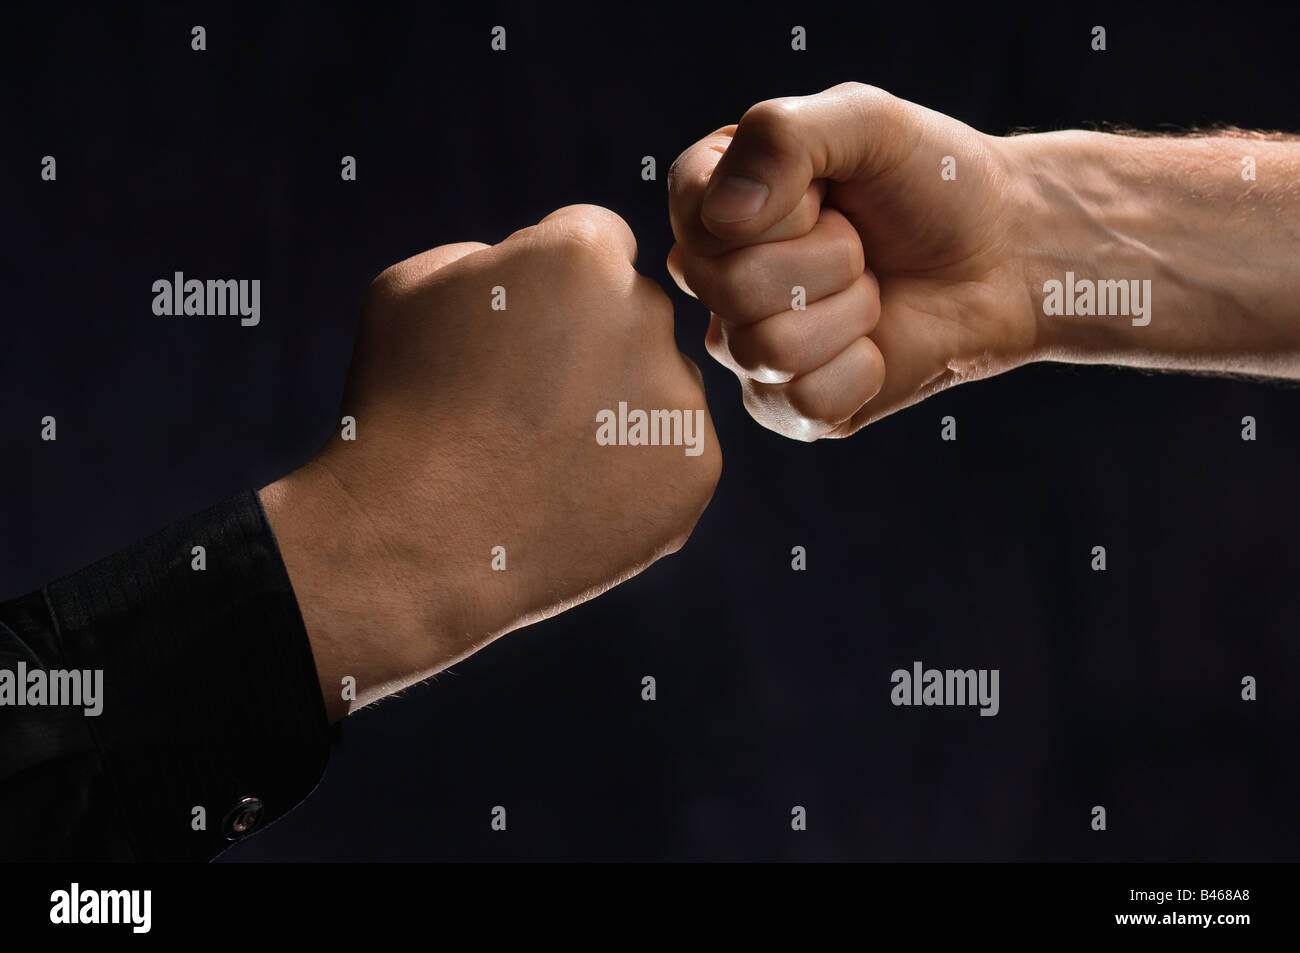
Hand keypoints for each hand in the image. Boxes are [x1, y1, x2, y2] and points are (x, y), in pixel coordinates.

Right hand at [261, 205, 721, 717]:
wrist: (416, 540)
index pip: (598, 242)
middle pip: (634, 310)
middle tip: (527, 404)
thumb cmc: (399, 406)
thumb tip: (535, 263)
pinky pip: (672, 452)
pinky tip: (574, 495)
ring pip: (661, 383)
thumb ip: (492, 255)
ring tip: (545, 458)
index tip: (519, 331)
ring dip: (620, 406)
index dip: (554, 286)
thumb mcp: (413, 288)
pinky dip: (636, 472)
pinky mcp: (696, 469)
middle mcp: (648, 313)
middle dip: (591, 343)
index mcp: (581, 254)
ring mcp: (680, 395)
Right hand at [667, 82, 1037, 439]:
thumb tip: (722, 218)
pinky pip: (802, 404)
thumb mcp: (865, 121)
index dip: (780, 211)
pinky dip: (862, 371)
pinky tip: (875, 344)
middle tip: (860, 244)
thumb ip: (780, 137)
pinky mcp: (784, 407)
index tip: (827, 193)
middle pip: (727, 290)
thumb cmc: (932, 182)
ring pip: (766, 351)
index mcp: (712, 200)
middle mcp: (714, 276)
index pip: (699, 219)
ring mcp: (744, 346)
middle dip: (828, 260)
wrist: (1003, 254)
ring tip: (871, 289)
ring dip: (850, 312)